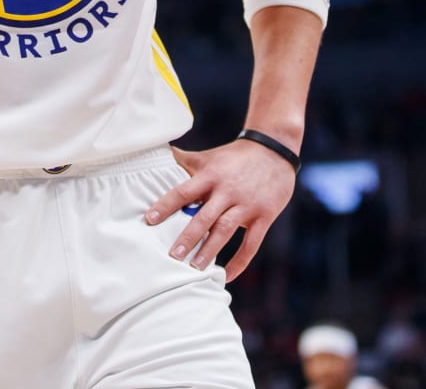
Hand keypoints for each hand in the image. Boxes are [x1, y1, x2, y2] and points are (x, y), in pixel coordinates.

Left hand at [142, 139, 295, 281]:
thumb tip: (156, 156)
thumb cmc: (235, 156)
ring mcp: (247, 204)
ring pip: (225, 230)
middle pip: (204, 215)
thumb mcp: (209, 157)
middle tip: (172, 256)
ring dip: (210, 250)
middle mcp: (227, 190)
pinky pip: (251, 243)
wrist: (275, 149)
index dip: (166, 205)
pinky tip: (227, 275)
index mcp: (211, 175)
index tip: (150, 220)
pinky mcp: (264, 215)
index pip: (184, 191)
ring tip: (195, 267)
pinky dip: (239, 261)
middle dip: (188, 236)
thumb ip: (184, 161)